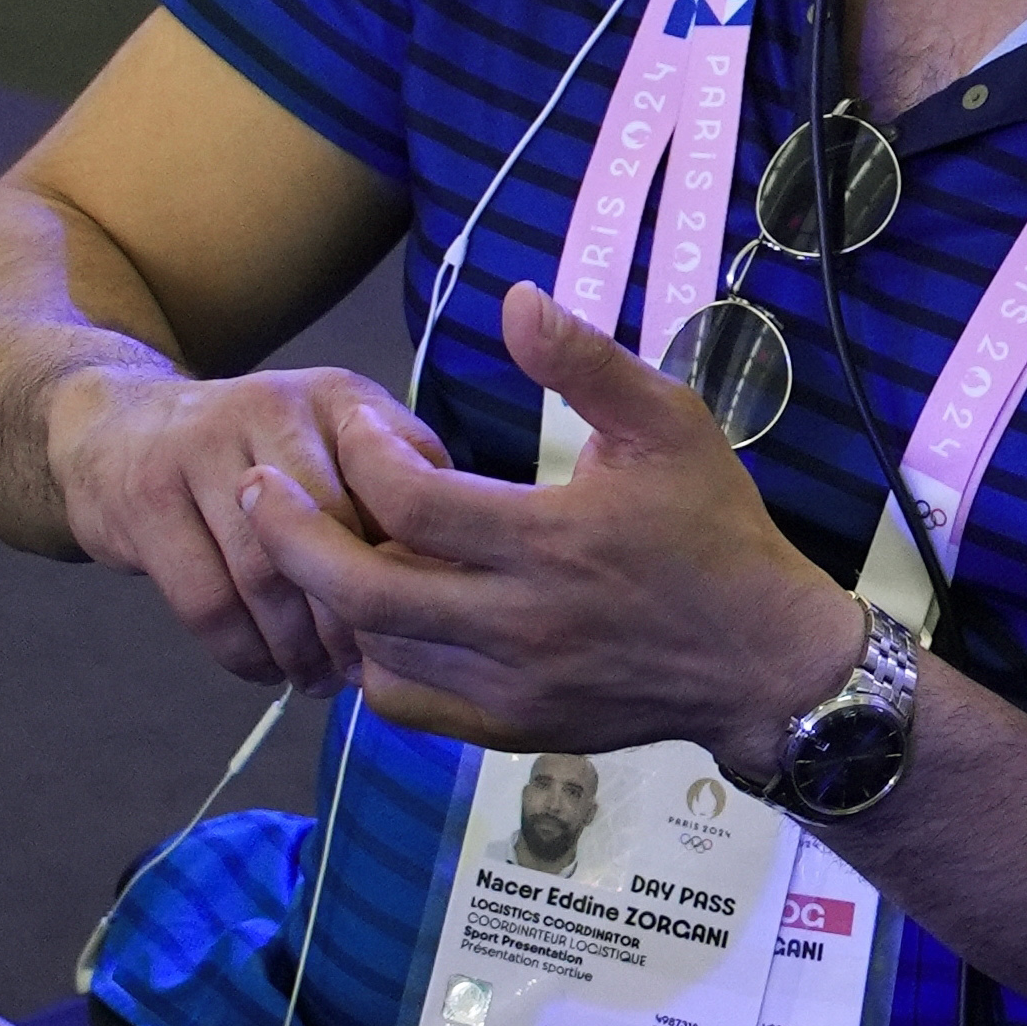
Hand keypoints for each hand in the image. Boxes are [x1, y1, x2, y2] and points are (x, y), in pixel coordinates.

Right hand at [47, 359, 446, 693]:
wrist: (116, 432)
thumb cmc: (259, 457)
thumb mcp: (336, 444)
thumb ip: (401, 491)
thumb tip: (462, 578)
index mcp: (341, 399)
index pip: (399, 489)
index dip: (415, 569)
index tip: (427, 625)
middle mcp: (274, 408)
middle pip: (334, 534)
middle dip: (356, 618)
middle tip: (370, 671)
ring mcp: (200, 450)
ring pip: (268, 574)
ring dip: (299, 646)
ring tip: (321, 682)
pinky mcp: (144, 500)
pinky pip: (206, 600)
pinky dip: (243, 652)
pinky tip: (266, 672)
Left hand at [237, 283, 861, 772]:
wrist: (767, 664)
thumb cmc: (718, 534)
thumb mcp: (674, 426)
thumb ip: (588, 363)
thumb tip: (515, 299)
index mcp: (552, 538)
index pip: (411, 498)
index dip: (364, 454)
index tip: (359, 426)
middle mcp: (518, 619)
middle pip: (359, 585)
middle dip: (290, 533)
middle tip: (259, 490)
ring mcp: (510, 682)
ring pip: (371, 646)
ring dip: (330, 596)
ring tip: (316, 547)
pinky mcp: (510, 727)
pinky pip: (402, 703)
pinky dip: (370, 660)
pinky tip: (376, 620)